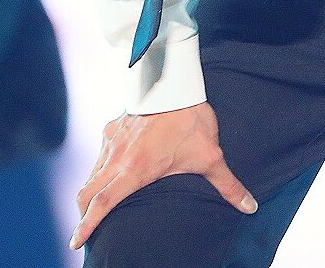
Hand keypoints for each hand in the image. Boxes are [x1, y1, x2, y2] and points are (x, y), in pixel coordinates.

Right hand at [71, 102, 256, 249]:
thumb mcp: (210, 156)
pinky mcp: (113, 127)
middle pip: (86, 193)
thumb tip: (250, 206)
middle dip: (82, 214)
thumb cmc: (191, 120)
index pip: (101, 204)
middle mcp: (116, 157)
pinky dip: (98, 170)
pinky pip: (100, 155)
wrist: (175, 81)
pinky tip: (111, 173)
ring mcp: (111, 140)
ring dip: (90, 192)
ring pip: (91, 173)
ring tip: (95, 207)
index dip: (86, 226)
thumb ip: (228, 186)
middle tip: (83, 231)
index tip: (75, 242)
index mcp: (134, 170)